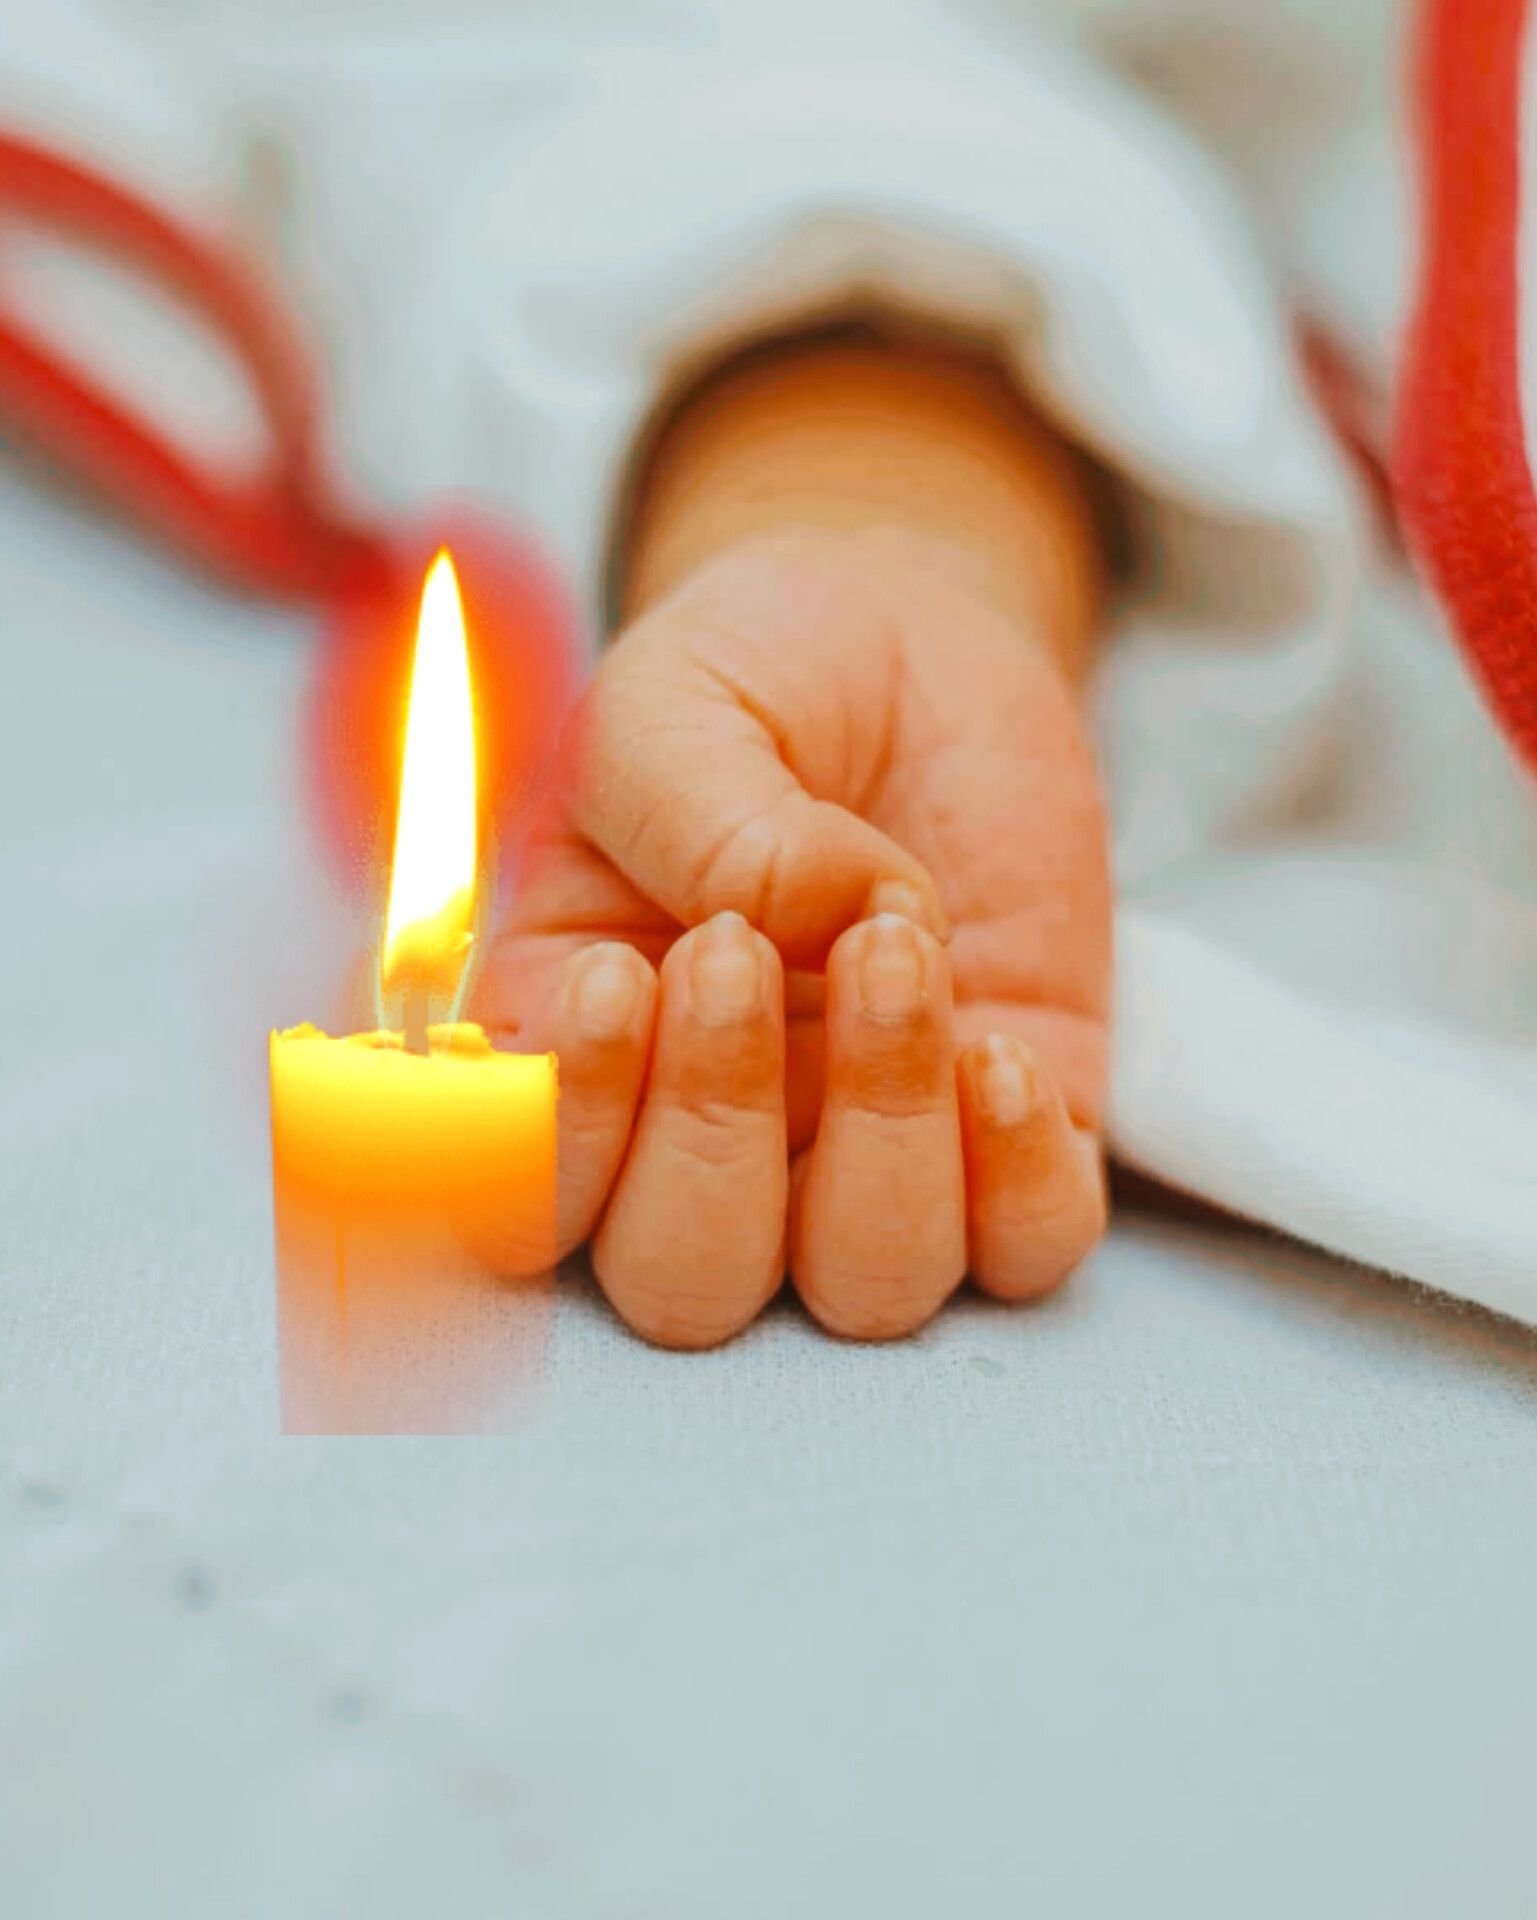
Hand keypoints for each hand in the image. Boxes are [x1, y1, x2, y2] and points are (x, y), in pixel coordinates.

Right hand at [473, 531, 1110, 1344]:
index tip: (617, 978)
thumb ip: (694, 814)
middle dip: (714, 1135)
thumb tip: (794, 927)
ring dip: (881, 1138)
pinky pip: (1029, 1248)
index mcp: (571, 1055)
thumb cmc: (753, 682)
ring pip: (864, 1286)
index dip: (560, 1146)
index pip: (520, 1207)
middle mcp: (707, 1139)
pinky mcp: (1016, 1130)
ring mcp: (864, 1149)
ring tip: (897, 943)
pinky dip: (1020, 1177)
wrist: (911, 643)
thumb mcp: (675, 706)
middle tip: (739, 954)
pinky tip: (999, 1046)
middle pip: (685, 1285)